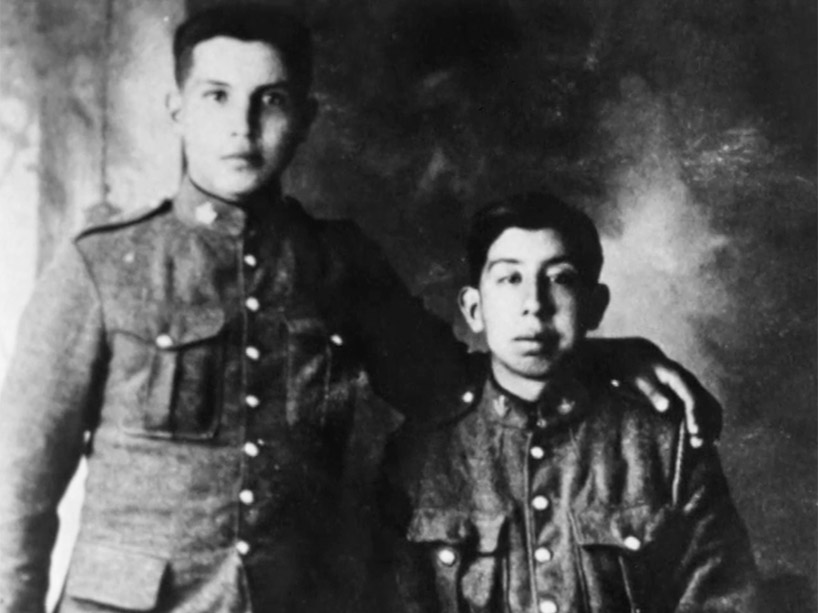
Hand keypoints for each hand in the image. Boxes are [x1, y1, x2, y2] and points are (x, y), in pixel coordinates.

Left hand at [589, 338, 722, 446]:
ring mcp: (694, 386)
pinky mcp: (695, 393)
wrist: (642, 357)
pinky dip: (713, 422)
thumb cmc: (638, 370)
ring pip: (712, 406)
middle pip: (706, 404)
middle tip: (698, 444)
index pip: (692, 398)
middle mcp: (690, 381)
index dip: (695, 415)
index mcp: (678, 376)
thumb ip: (653, 393)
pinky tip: (713, 439)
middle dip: (706, 424)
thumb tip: (666, 407)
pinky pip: (710, 408)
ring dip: (712, 425)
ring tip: (708, 446)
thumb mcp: (640, 379)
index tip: (694, 431)